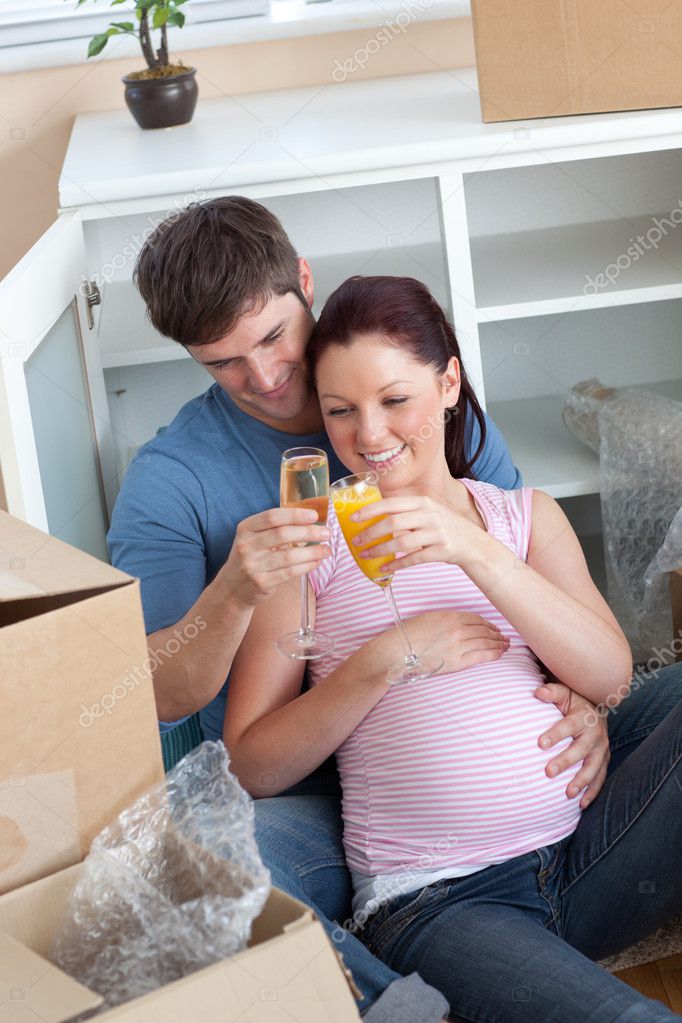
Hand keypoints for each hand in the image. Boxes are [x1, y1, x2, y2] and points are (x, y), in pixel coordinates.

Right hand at [220, 507, 330, 607]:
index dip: (295, 515)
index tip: (314, 515)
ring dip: (313, 552)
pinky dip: (306, 566)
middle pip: (283, 534)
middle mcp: (246, 545)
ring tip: (327, 550)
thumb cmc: (250, 558)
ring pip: (289, 555)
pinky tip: (316, 562)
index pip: (272, 517)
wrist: (232, 588)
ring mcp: (252, 565)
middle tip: (327, 533)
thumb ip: (275, 529)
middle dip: (309, 532)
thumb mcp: (253, 538)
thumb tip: (310, 521)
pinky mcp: (261, 582)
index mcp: (245, 529)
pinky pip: (290, 572)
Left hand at [349, 494, 479, 570]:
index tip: (353, 518)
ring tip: (366, 555)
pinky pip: (413, 559)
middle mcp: (430, 515)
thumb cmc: (444, 527)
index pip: (391, 504)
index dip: (370, 511)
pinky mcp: (441, 551)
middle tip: (357, 541)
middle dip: (371, 533)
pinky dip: (396, 565)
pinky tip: (384, 568)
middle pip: (393, 522)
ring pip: (401, 542)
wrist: (473, 543)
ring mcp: (437, 533)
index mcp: (423, 503)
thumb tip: (373, 517)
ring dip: (380, 550)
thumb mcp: (428, 512)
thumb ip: (406, 512)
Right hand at [382, 609, 509, 674]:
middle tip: (504, 637)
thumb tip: (460, 624)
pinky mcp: (457, 661)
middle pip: (484, 630)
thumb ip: (447, 619)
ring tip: (505, 645)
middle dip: (496, 634)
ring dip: (498, 643)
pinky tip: (500, 653)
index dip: (488, 623)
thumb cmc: (408, 635)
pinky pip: (481, 656)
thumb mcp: (429, 618)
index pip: (476, 619)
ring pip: (486, 642)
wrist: (397, 652)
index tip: (493, 627)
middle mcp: (458, 629)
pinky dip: (493, 653)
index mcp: (450, 616)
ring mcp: (459, 646)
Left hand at [534, 680, 609, 808]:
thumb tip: (537, 692)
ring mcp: (602, 749)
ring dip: (581, 781)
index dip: (555, 734)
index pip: (568, 725)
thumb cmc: (574, 701)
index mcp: (584, 716)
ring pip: (593, 767)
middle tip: (548, 772)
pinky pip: (600, 778)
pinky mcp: (604, 760)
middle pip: (581, 750)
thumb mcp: (565, 692)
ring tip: (568, 794)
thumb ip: (552, 692)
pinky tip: (581, 804)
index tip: (540, 744)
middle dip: (565, 761)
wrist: (597, 708)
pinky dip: (593, 792)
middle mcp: (596, 734)